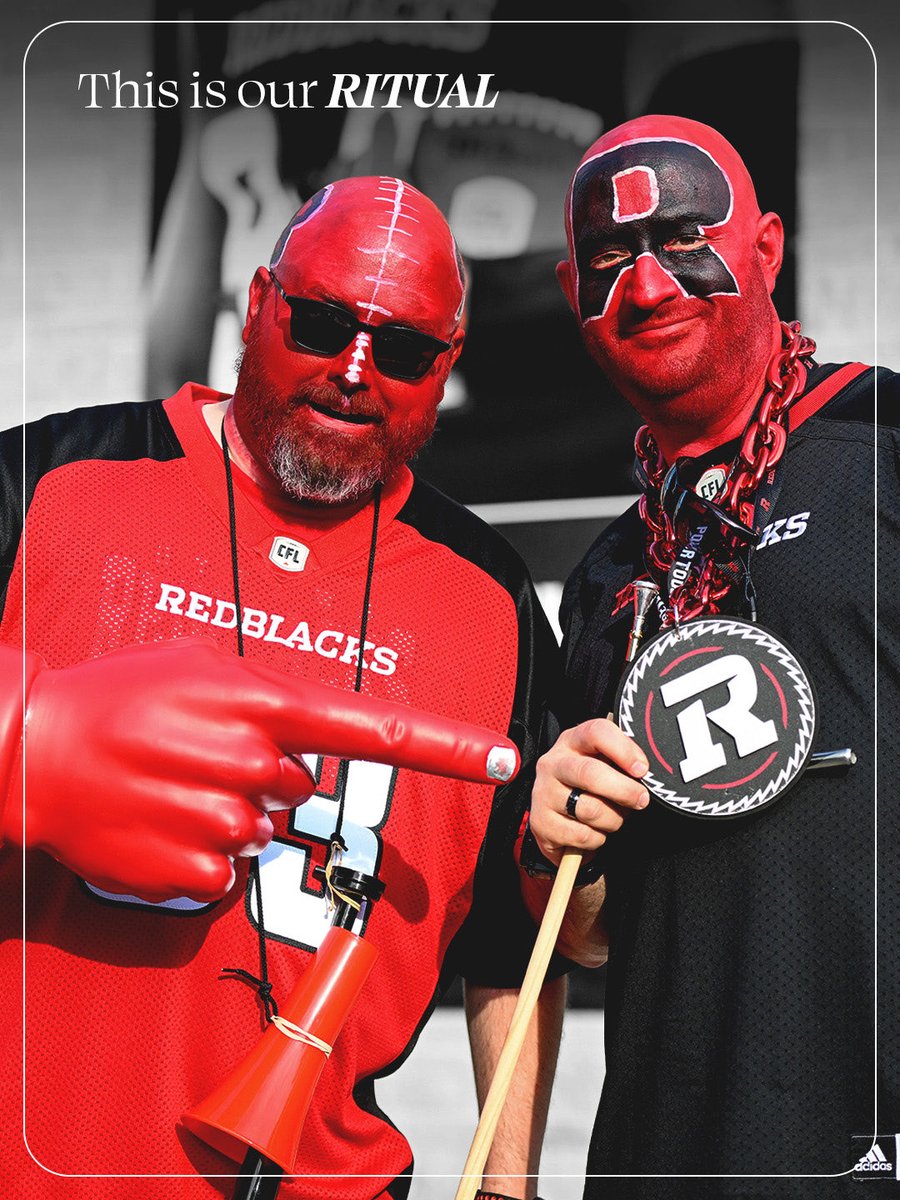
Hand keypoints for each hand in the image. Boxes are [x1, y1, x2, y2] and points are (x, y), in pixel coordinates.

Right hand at [4, 639, 517, 902]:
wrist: (34, 751)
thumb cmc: (118, 697)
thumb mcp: (198, 670)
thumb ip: (264, 702)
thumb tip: (297, 751)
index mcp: (262, 704)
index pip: (372, 728)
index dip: (444, 745)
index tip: (501, 755)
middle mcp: (254, 765)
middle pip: (303, 789)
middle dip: (266, 777)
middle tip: (200, 753)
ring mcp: (224, 823)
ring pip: (265, 832)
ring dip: (230, 814)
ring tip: (170, 784)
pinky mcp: (194, 873)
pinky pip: (229, 873)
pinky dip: (201, 854)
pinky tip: (159, 822)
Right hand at [530, 718, 649, 865]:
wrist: (558, 818)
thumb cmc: (590, 788)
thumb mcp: (605, 766)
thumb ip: (622, 764)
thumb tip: (646, 775)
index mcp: (572, 742)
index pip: (596, 732)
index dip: (623, 750)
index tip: (642, 769)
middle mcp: (553, 764)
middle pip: (590, 773)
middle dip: (623, 790)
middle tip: (641, 800)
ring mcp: (543, 793)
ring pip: (590, 810)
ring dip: (612, 820)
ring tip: (612, 819)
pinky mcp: (541, 822)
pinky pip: (582, 835)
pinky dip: (596, 839)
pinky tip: (593, 832)